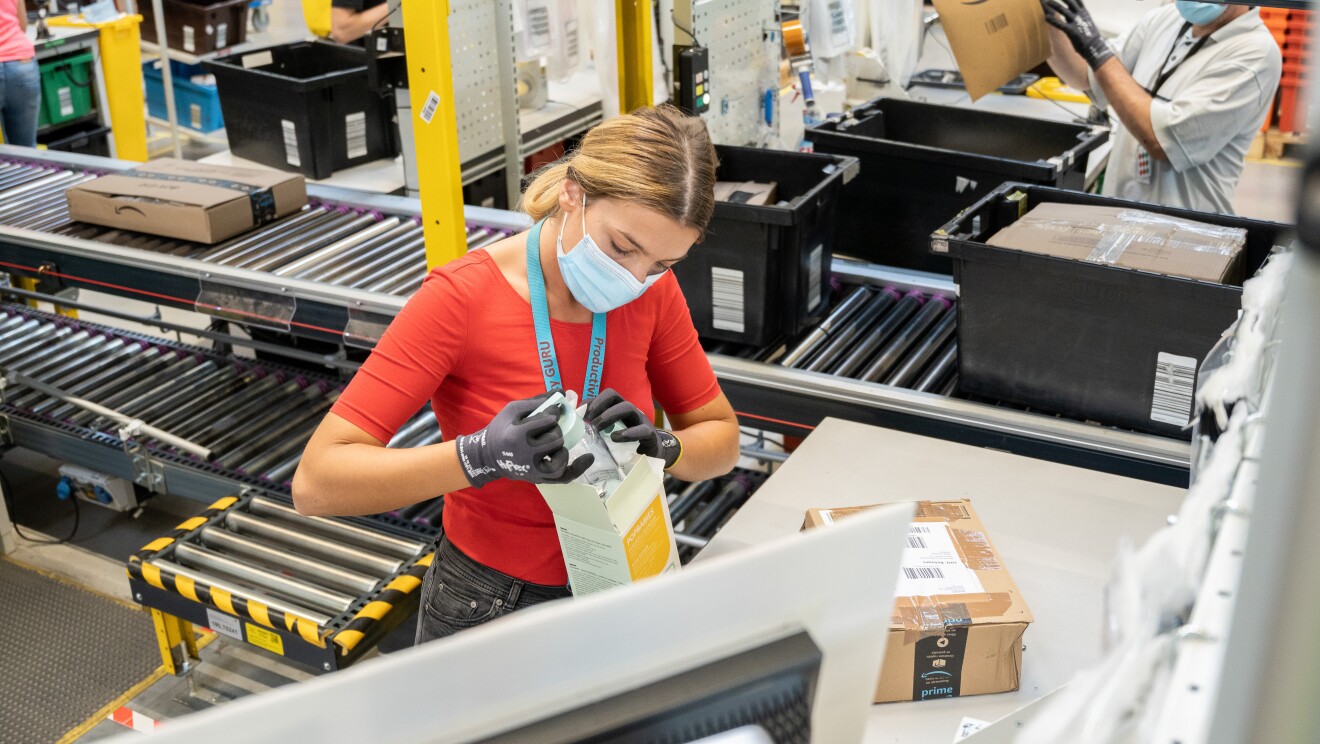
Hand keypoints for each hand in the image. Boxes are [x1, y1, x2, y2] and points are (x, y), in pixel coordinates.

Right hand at [455, 391, 593, 487]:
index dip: (554, 412)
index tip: (554, 410)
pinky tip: (588, 457)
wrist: (488, 456)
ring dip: (562, 447)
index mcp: (517, 435)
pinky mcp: (540, 478)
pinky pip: (563, 477)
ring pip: (560, 460)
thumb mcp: (514, 409)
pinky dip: (577, 467)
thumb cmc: (501, 428)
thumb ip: (538, 400)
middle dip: (556, 429)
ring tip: (556, 441)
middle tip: (550, 426)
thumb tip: (564, 392)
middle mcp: (526, 455)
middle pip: (555, 439)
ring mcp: (534, 470)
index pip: (546, 421)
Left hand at [583, 389, 682, 468]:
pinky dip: (628, 433)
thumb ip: (598, 427)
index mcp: (619, 409)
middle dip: (599, 405)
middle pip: (615, 396)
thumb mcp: (611, 434)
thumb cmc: (628, 444)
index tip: (581, 415)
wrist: (653, 456)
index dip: (593, 402)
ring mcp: (641, 421)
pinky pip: (642, 430)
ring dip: (610, 415)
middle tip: (588, 420)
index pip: (606, 395)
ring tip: (598, 428)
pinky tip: (616, 438)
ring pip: (628, 407)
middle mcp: (630, 411)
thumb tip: (579, 420)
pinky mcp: (650, 435)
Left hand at [1041, 0, 1113, 69]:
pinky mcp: (1072, 31)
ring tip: (1047, 2)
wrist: (1096, 48)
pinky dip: (1053, 20)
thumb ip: (1080, 20)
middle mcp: (1081, 16)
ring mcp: (1076, 22)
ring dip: (1055, 6)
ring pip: (1064, 10)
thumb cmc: (1091, 39)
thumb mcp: (1087, 26)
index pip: (1078, 2)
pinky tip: (1046, 17)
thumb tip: (1074, 19)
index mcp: (1085, 14)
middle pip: (1070, 3)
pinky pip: (1060, 24)